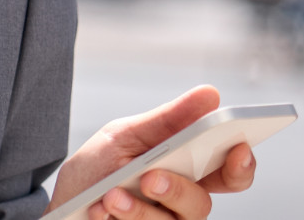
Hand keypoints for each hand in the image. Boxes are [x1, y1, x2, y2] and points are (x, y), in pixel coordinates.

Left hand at [45, 86, 257, 219]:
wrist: (60, 204)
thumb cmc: (98, 168)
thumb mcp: (125, 135)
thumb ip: (167, 120)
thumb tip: (210, 95)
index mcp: (189, 169)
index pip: (230, 173)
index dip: (242, 164)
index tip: (238, 149)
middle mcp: (181, 203)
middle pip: (201, 204)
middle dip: (177, 190)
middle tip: (151, 177)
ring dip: (138, 210)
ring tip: (112, 194)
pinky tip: (100, 209)